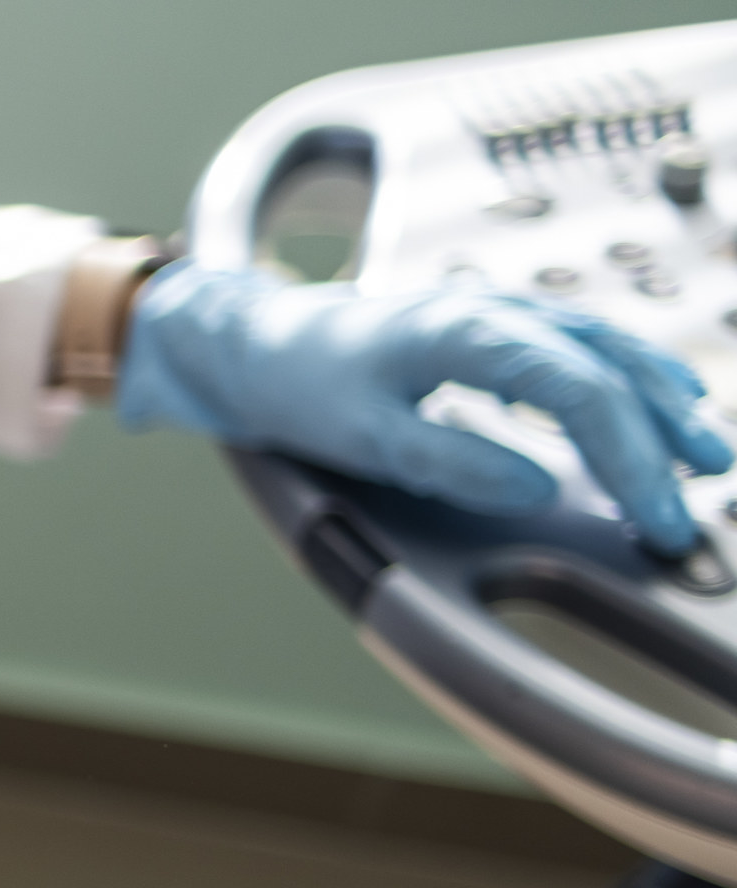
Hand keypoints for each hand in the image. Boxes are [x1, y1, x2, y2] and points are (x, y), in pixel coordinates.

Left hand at [119, 262, 733, 553]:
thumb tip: (539, 487)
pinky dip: (630, 378)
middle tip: (699, 499)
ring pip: (608, 347)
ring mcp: (501, 312)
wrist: (255, 341)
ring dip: (662, 398)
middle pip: (611, 366)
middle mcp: (497, 310)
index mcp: (466, 333)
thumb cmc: (299, 386)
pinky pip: (584, 346)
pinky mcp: (497, 326)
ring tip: (706, 454)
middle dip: (663, 435)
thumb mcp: (361, 436)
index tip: (657, 517)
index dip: (629, 458)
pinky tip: (659, 405)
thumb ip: (448, 459)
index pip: (579, 391)